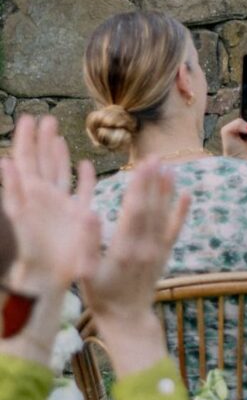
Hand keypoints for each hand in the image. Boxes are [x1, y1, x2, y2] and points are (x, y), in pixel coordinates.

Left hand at [1, 115, 100, 302]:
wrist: (46, 281)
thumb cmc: (29, 254)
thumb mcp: (18, 219)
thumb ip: (13, 191)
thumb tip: (4, 162)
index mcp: (29, 194)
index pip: (25, 160)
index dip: (26, 140)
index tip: (28, 118)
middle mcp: (43, 197)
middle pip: (42, 163)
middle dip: (42, 141)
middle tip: (44, 119)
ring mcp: (60, 206)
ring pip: (59, 173)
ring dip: (58, 154)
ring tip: (57, 136)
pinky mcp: (76, 217)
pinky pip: (81, 192)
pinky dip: (84, 178)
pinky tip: (86, 166)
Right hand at [82, 160, 187, 375]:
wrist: (127, 318)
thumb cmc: (100, 295)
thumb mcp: (85, 273)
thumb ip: (87, 243)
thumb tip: (90, 212)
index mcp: (124, 249)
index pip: (134, 211)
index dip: (139, 187)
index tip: (142, 165)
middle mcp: (145, 247)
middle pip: (150, 208)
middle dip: (153, 181)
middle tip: (155, 157)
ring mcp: (157, 250)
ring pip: (163, 215)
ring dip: (166, 190)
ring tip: (169, 167)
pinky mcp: (164, 255)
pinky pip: (175, 230)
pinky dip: (181, 212)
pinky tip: (187, 194)